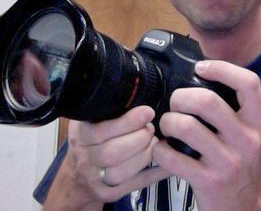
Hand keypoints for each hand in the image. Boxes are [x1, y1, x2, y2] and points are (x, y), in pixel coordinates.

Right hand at [44, 106, 169, 209]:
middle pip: (112, 153)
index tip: (148, 112)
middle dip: (139, 139)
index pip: (102, 130)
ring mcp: (96, 178)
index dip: (128, 122)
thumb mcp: (88, 119)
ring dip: (145, 155)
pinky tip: (167, 161)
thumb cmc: (90, 140)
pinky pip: (135, 185)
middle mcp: (85, 158)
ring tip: (154, 142)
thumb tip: (135, 85)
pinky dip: (154, 173)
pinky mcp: (109, 193)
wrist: (75, 176)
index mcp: (81, 135)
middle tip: (151, 129)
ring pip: (122, 171)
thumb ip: (104, 106)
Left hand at [152, 60, 260, 210]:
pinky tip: (164, 149)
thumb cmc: (239, 162)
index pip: (247, 83)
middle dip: (180, 97)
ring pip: (185, 125)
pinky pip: (172, 155)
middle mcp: (247, 140)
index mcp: (257, 122)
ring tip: (167, 125)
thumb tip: (200, 74)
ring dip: (167, 121)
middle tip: (175, 103)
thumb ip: (233, 108)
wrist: (243, 208)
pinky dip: (160, 149)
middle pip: (206, 100)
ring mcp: (228, 162)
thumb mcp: (247, 133)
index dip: (222, 68)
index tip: (201, 68)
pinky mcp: (209, 181)